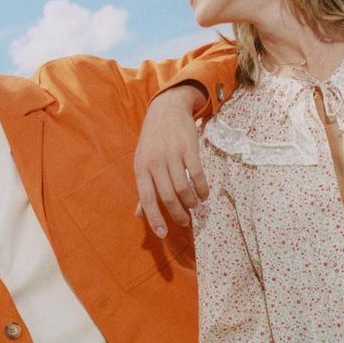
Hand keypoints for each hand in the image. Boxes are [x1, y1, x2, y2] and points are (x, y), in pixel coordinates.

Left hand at [133, 83, 208, 236]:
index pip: (146, 199)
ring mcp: (172, 154)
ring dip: (191, 203)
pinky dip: (202, 189)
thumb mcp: (142, 162)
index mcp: (141, 168)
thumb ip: (143, 189)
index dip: (154, 218)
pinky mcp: (189, 147)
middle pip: (168, 197)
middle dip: (178, 214)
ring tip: (194, 206)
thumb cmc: (153, 140)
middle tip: (185, 222)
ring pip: (183, 188)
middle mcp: (155, 162)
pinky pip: (197, 175)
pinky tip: (204, 194)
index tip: (163, 234)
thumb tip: (139, 215)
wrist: (166, 108)